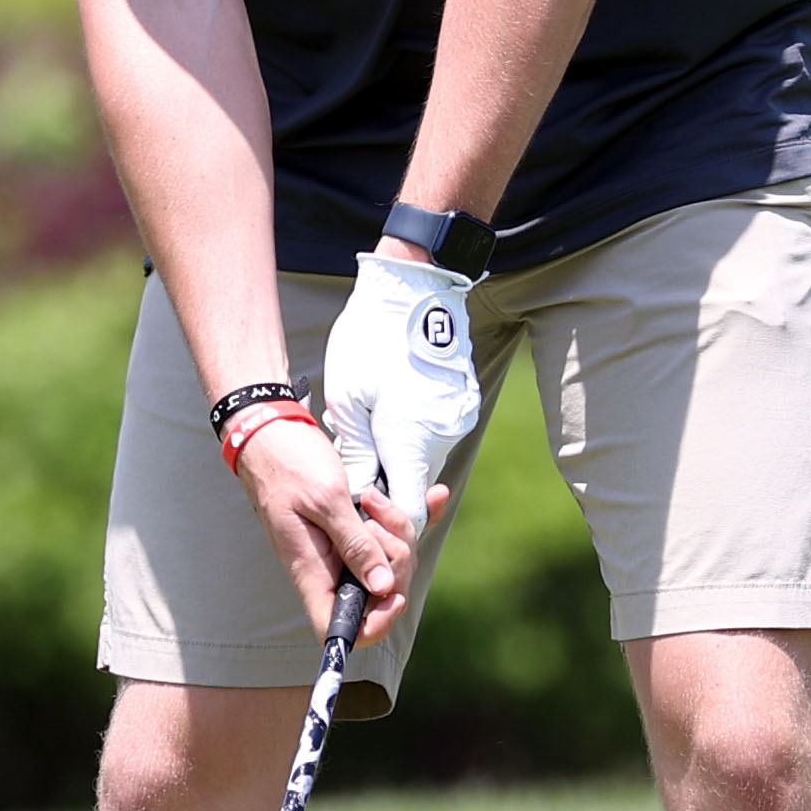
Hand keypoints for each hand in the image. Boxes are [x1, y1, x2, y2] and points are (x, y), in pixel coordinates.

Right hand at [234, 415, 449, 648]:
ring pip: (389, 563)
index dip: (373, 625)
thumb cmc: (288, 463)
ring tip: (375, 498)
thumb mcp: (326, 500)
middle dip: (396, 559)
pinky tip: (432, 496)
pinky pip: (391, 536)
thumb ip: (355, 544)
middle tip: (378, 518)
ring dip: (398, 531)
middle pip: (379, 593)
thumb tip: (383, 588)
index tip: (392, 593)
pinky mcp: (353, 530)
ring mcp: (342, 550)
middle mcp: (329, 568)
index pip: (339, 630)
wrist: (271, 433)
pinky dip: (411, 518)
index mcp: (312, 572)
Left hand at [321, 253, 481, 539]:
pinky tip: (392, 404)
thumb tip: (358, 497)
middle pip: (414, 485)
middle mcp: (442, 437)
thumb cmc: (370, 341)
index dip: (384, 521)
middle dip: (384, 482)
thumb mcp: (348, 401)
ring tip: (371, 420)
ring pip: (423, 459)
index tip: (360, 510)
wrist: (411, 289)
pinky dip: (412, 433)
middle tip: (356, 453)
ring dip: (397, 454)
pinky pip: (434, 435)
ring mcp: (457, 421)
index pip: (408, 511)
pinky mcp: (462, 406)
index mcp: (411, 441)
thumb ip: (357, 457)